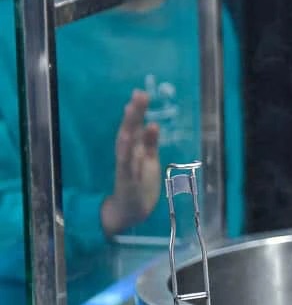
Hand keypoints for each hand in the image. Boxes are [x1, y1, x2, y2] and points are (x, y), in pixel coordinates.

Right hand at [100, 89, 160, 236]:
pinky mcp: (126, 181)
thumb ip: (150, 143)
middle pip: (130, 130)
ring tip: (131, 110)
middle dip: (134, 113)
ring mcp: (126, 167)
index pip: (135, 126)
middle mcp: (128, 155)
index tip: (140, 93)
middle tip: (139, 94)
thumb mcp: (149, 160)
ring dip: (128, 128)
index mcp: (135, 150)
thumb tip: (153, 123)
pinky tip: (131, 141)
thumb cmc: (141, 184)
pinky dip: (128, 153)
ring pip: (125, 145)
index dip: (137, 111)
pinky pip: (126, 166)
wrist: (131, 211)